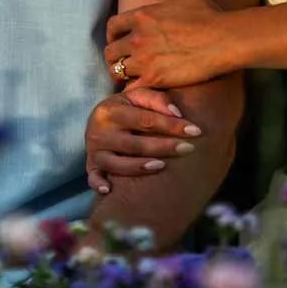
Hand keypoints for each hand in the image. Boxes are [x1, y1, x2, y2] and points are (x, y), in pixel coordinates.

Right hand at [84, 83, 202, 191]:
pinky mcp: (91, 166)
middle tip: (189, 149)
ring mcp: (95, 150)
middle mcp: (99, 131)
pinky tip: (110, 190)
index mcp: (111, 110)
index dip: (172, 125)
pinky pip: (93, 178)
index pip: (146, 119)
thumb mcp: (136, 97)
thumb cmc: (125, 108)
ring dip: (139, 166)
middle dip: (164, 146)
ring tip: (162, 166)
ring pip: (116, 163)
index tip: (195, 131)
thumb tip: (178, 114)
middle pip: (134, 143)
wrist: (98, 120)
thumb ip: (157, 99)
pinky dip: (98, 184)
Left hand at [104, 0, 234, 91]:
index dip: (113, 35)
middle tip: (125, 61)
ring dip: (122, 74)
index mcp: (141, 15)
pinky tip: (142, 87)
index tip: (120, 41)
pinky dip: (132, 90)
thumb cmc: (208, 14)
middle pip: (110, 51)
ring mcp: (145, 60)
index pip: (111, 26)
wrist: (225, 40)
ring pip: (117, 71)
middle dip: (115, 57)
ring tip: (132, 76)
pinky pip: (130, 88)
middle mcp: (138, 37)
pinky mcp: (155, 79)